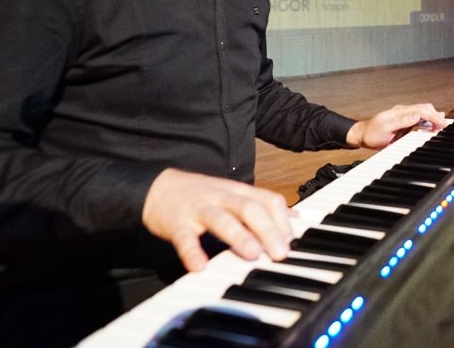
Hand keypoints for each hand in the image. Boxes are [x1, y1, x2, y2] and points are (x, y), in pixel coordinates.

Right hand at [142, 169, 293, 271]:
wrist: (157, 188)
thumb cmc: (201, 196)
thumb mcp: (234, 196)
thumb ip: (262, 206)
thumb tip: (296, 217)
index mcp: (238, 192)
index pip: (267, 200)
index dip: (283, 220)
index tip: (292, 242)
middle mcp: (221, 197)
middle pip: (249, 208)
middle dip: (268, 230)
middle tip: (281, 253)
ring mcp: (198, 208)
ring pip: (221, 218)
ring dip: (238, 236)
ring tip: (252, 255)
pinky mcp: (176, 222)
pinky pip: (184, 237)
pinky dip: (192, 252)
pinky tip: (200, 266)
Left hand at [347, 103, 448, 149]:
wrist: (362, 136)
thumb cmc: (371, 133)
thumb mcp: (386, 127)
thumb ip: (402, 121)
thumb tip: (418, 115)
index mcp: (400, 112)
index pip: (422, 110)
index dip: (433, 116)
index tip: (442, 124)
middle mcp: (404, 112)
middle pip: (425, 109)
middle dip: (436, 116)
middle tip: (444, 126)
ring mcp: (404, 117)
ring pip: (423, 113)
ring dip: (433, 118)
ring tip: (441, 125)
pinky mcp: (404, 123)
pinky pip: (419, 120)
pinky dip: (428, 122)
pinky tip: (432, 126)